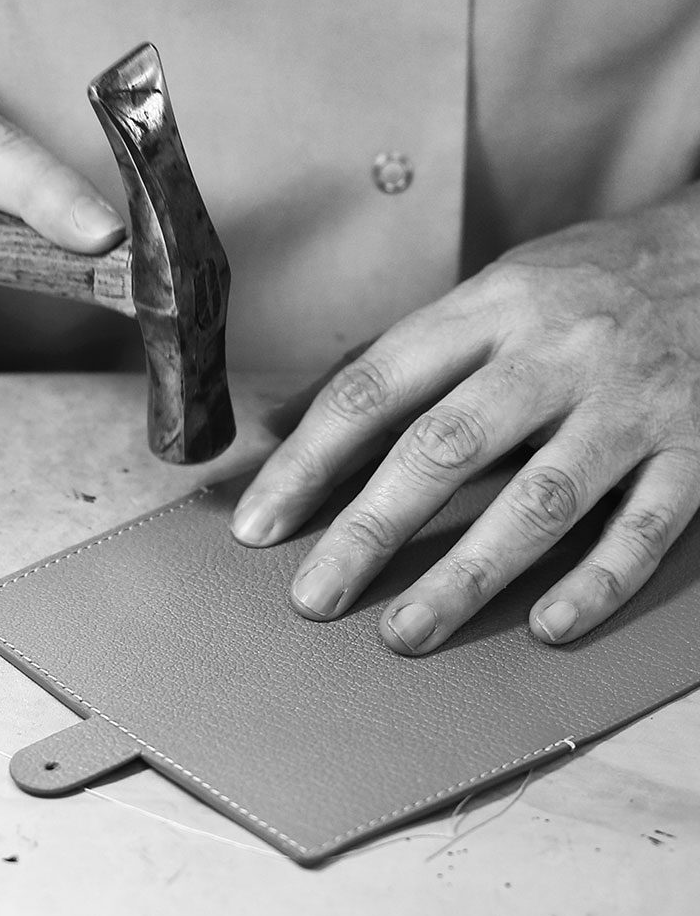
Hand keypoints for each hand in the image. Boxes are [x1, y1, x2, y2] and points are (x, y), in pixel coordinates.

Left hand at [232, 192, 699, 651]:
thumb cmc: (591, 283)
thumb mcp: (491, 291)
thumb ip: (396, 359)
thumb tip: (277, 420)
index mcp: (492, 308)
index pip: (376, 387)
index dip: (309, 461)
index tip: (259, 525)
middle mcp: (557, 353)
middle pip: (448, 446)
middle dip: (371, 530)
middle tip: (315, 597)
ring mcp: (631, 404)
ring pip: (541, 499)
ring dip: (468, 573)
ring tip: (406, 632)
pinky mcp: (697, 449)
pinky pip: (646, 527)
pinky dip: (598, 582)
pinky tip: (547, 626)